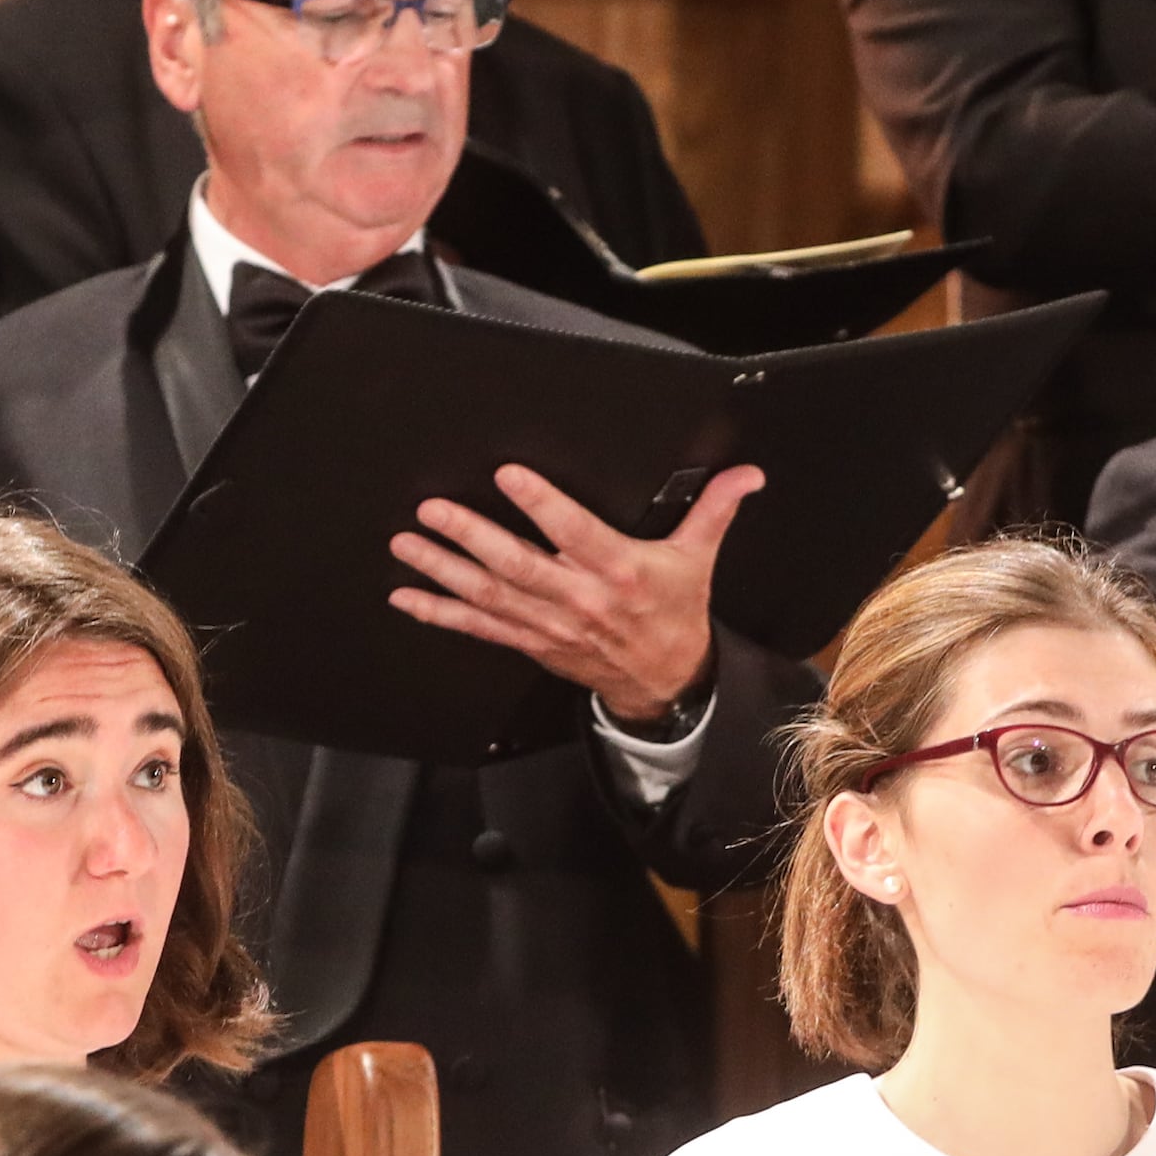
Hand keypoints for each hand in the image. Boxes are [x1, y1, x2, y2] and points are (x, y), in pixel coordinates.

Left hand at [391, 462, 751, 724]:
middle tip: (432, 509)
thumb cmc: (675, 612)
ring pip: (490, 596)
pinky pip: (480, 628)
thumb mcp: (698, 558)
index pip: (574, 531)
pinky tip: (407, 596)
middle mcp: (579, 598)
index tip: (508, 475)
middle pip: (517, 565)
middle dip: (470, 536)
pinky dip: (441, 614)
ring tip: (407, 543)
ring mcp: (550, 624)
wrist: (665, 682)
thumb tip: (748, 473)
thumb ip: (713, 510)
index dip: (541, 504)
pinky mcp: (532, 642)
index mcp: (619, 571)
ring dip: (443, 570)